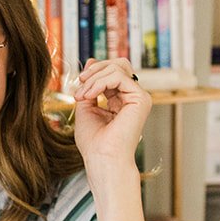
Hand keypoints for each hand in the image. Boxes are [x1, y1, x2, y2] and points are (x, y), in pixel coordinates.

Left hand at [72, 58, 151, 177]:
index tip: (78, 84)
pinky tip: (90, 95)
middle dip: (95, 70)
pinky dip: (100, 82)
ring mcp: (138, 97)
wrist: (102, 159)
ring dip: (94, 78)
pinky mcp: (141, 99)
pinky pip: (118, 76)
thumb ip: (89, 85)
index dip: (94, 72)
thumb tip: (91, 61)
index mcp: (121, 100)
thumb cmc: (94, 142)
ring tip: (82, 94)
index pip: (111, 72)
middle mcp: (132, 97)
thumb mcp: (86, 106)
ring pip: (117, 68)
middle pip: (118, 65)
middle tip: (80, 84)